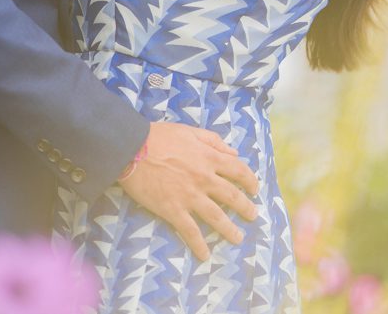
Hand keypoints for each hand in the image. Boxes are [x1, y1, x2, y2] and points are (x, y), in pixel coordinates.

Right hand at [118, 121, 258, 261]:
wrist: (133, 148)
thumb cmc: (159, 136)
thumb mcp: (189, 131)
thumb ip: (213, 140)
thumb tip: (234, 152)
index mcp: (209, 157)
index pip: (238, 170)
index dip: (250, 180)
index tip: (255, 188)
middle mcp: (204, 179)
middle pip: (232, 196)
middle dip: (246, 208)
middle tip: (253, 215)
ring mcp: (190, 196)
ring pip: (217, 217)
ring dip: (229, 229)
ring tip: (237, 238)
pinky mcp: (174, 210)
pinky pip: (190, 231)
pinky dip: (198, 245)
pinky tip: (204, 255)